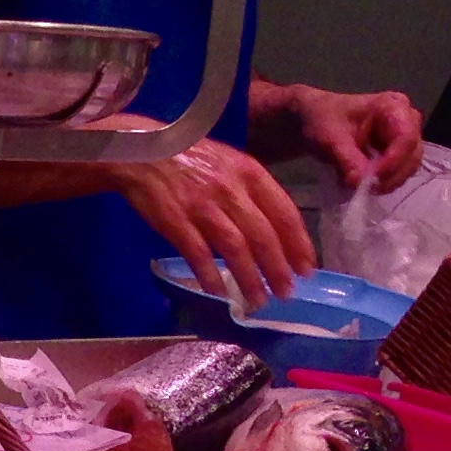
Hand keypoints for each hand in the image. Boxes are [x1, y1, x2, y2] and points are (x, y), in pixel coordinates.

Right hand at [111, 135, 314, 304]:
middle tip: (286, 293)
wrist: (143, 150)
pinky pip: (198, 254)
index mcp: (250, 173)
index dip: (298, 244)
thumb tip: (273, 229)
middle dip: (278, 269)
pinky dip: (210, 275)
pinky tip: (219, 293)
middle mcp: (231, 190)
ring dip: (249, 278)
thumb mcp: (230, 163)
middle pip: (263, 236)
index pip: (284, 213)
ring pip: (235, 248)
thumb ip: (251, 191)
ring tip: (257, 300)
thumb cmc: (191, 157)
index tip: (307, 268)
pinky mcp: (175, 221)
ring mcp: (202, 206)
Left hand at [282, 84, 423, 188]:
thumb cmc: (324, 120)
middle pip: (412, 154)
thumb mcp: (331, 139)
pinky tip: (365, 184)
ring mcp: (404, 137)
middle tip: (365, 189)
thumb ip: (347, 160)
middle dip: (391, 176)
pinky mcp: (398, 152)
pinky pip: (399, 171)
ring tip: (362, 187)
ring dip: (388, 182)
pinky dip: (384, 181)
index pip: (406, 138)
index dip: (393, 162)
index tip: (371, 179)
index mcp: (393, 106)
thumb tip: (361, 183)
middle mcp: (407, 120)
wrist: (317, 120)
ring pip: (409, 166)